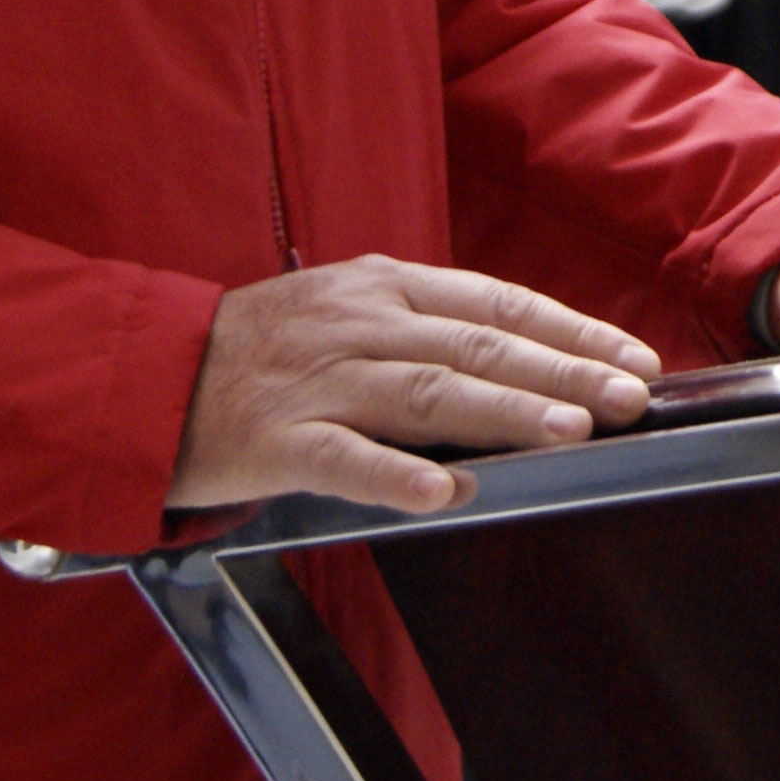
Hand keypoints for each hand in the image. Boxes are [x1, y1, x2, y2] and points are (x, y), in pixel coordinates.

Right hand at [169, 261, 657, 517]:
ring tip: (570, 431)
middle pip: (477, 345)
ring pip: (426, 393)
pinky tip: (444, 493)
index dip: (571, 330)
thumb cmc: (260, 350)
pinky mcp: (276, 440)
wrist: (146, 373)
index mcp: (383, 287)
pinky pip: (343, 459)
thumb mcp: (348, 311)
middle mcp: (360, 325)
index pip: (497, 304)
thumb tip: (525, 361)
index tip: (633, 357)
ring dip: (504, 411)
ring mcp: (318, 381)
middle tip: (630, 395)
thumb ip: (427, 330)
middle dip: (563, 370)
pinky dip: (395, 476)